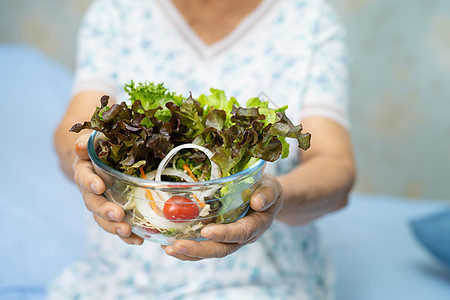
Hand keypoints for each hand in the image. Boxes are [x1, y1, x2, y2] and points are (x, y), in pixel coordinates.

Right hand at [72, 133, 143, 244]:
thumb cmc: (98, 148)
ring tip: (127, 232)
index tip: (99, 186)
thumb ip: (87, 144)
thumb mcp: (93, 142)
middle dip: (105, 210)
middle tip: (118, 215)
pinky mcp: (112, 213)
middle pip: (93, 204)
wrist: (94, 160)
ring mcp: (100, 204)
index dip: (90, 182)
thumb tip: (81, 145)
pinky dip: (127, 235)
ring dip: (114, 227)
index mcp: (84, 171)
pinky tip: (138, 240)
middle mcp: (89, 191)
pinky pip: (117, 225)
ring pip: (103, 219)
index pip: (84, 177)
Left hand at [162, 174, 283, 260]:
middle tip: (177, 246)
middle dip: (198, 250)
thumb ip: (267, 194)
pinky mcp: (219, 237)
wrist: (266, 197)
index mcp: (256, 225)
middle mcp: (242, 237)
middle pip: (221, 249)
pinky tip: (168, 246)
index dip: (224, 234)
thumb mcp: (271, 188)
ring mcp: (229, 239)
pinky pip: (204, 246)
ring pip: (210, 252)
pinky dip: (187, 249)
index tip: (206, 231)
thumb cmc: (267, 189)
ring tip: (168, 250)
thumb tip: (258, 202)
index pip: (240, 233)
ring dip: (189, 253)